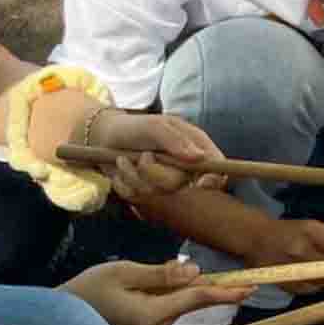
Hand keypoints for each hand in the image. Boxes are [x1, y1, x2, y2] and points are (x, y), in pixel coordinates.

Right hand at [60, 260, 253, 324]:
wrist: (54, 321)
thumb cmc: (84, 292)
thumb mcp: (120, 272)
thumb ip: (159, 274)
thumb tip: (195, 271)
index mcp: (150, 314)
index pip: (195, 298)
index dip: (225, 290)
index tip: (250, 287)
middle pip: (190, 303)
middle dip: (209, 290)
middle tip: (241, 283)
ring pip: (176, 309)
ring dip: (178, 293)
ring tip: (145, 283)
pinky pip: (164, 316)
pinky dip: (163, 300)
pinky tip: (138, 295)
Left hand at [79, 109, 227, 195]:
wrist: (107, 137)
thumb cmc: (135, 127)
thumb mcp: (156, 126)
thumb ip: (176, 140)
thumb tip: (198, 157)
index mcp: (195, 149)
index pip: (216, 168)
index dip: (214, 179)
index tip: (200, 184)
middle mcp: (184, 169)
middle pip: (180, 185)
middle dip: (155, 173)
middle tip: (142, 156)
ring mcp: (165, 183)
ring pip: (156, 193)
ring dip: (133, 176)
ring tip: (124, 160)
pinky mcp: (146, 193)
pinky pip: (137, 198)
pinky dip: (123, 184)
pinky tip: (121, 171)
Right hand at [247, 218, 323, 295]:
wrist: (256, 239)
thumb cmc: (292, 230)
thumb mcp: (316, 227)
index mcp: (311, 233)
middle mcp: (300, 252)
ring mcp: (292, 271)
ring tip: (323, 267)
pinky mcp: (286, 286)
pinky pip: (313, 291)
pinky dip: (318, 285)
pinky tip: (312, 275)